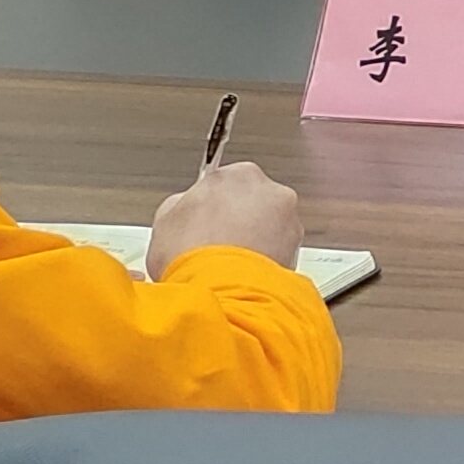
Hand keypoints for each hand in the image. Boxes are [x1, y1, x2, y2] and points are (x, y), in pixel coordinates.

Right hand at [149, 161, 302, 273]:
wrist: (220, 288)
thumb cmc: (191, 254)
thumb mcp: (166, 219)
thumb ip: (182, 203)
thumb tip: (187, 206)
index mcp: (238, 175)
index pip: (226, 183)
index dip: (211, 205)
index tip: (203, 221)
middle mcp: (271, 190)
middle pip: (252, 201)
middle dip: (237, 219)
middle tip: (216, 242)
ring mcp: (289, 217)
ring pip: (270, 224)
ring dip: (255, 237)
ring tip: (229, 260)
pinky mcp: (297, 244)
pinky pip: (279, 247)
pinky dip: (266, 255)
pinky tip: (245, 269)